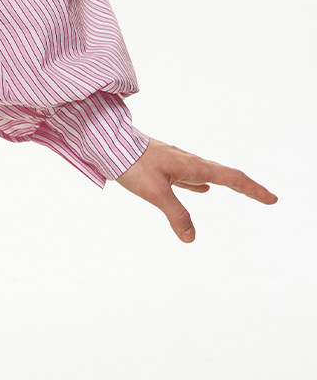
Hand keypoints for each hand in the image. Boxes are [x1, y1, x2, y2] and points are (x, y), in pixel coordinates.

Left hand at [115, 135, 277, 240]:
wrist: (107, 142)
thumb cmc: (131, 163)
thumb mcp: (156, 192)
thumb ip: (176, 214)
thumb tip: (191, 237)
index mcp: (192, 166)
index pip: (231, 178)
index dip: (253, 189)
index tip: (272, 199)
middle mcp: (188, 161)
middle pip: (225, 174)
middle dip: (247, 187)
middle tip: (266, 198)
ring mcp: (176, 161)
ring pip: (208, 174)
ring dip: (226, 183)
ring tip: (239, 190)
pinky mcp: (162, 164)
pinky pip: (190, 176)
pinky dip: (201, 184)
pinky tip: (201, 189)